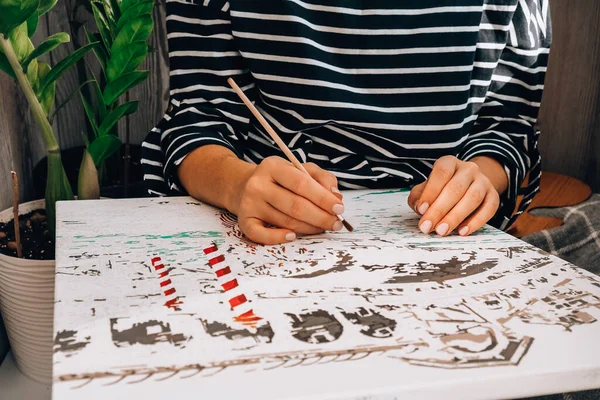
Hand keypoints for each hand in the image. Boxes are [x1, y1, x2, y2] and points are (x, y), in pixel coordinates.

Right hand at [229, 156, 343, 244]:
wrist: (242, 185)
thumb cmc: (278, 179)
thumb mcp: (298, 169)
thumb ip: (321, 178)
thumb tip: (336, 196)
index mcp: (273, 167)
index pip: (302, 183)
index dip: (323, 198)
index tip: (339, 208)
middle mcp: (258, 185)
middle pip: (295, 205)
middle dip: (320, 217)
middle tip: (336, 223)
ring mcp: (249, 204)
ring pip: (285, 221)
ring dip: (309, 228)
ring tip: (323, 228)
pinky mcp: (244, 221)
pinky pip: (261, 235)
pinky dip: (278, 238)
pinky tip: (293, 236)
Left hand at [407, 156, 504, 236]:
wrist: (469, 184)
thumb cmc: (442, 187)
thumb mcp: (427, 187)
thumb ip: (419, 195)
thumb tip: (419, 207)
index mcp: (450, 162)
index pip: (441, 172)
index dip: (431, 191)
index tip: (421, 209)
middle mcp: (468, 169)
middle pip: (455, 188)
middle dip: (439, 210)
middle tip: (428, 226)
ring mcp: (483, 181)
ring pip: (473, 198)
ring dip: (456, 217)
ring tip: (442, 231)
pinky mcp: (493, 195)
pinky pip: (489, 208)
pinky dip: (476, 221)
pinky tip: (462, 231)